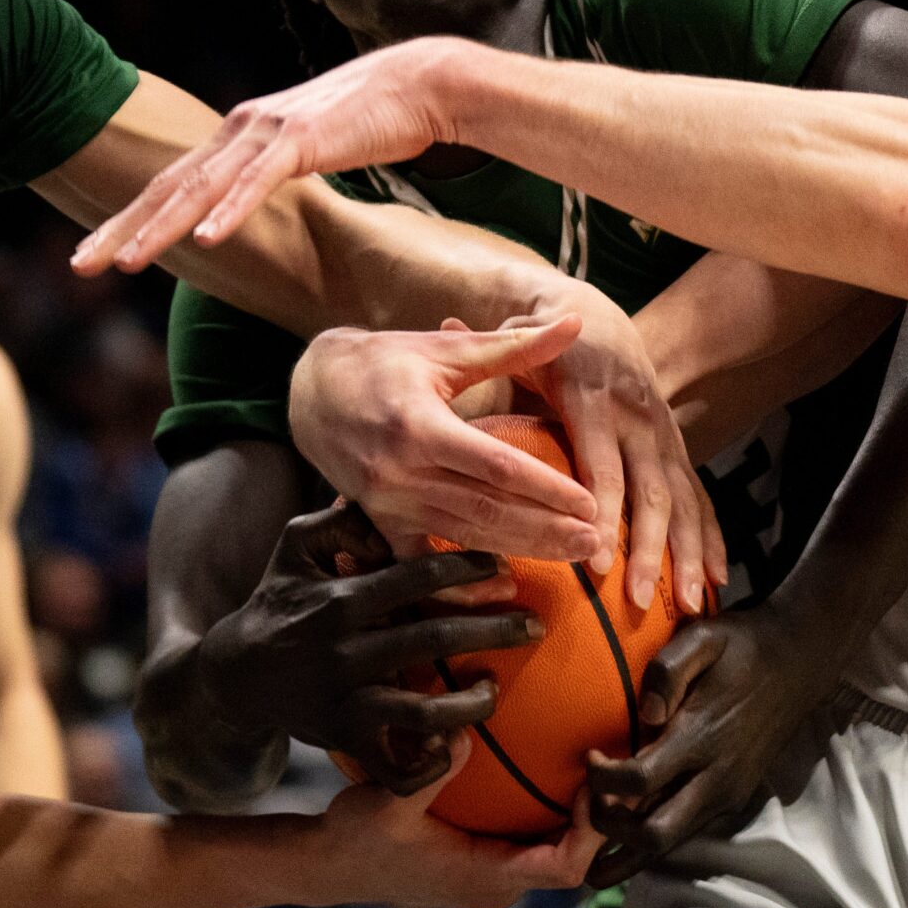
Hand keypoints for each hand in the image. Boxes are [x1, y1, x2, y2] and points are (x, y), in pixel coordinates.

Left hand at [73, 37, 473, 273]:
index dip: (124, 220)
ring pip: (202, 188)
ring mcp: (267, 133)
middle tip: (77, 267)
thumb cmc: (361, 123)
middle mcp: (237, 131)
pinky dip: (229, 211)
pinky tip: (205, 239)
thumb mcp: (296, 151)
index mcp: (232, 139)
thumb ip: (262, 174)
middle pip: (167, 188)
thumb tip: (239, 209)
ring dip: (160, 228)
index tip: (89, 256)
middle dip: (118, 228)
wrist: (416, 84)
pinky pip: (258, 182)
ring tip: (124, 263)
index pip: (167, 186)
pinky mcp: (304, 139)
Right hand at [198, 504, 542, 792]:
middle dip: (494, 630)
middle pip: (435, 638)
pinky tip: (456, 743)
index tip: (504, 568)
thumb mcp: (295, 546)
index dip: (467, 569)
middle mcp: (346, 650)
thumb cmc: (279, 600)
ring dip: (472, 702)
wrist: (234, 676)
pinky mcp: (346, 742)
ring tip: (494, 686)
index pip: (416, 576)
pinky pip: (398, 766)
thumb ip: (341, 516)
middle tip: (535, 625)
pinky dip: (432, 763)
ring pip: (426, 710)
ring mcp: (347, 701)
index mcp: (341, 598)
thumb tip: (386, 494)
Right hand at [288, 318, 602, 560]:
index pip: (496, 465)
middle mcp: (401, 471)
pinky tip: (504, 584)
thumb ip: (513, 346)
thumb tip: (576, 323)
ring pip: (466, 535)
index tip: (589, 503)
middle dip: (546, 528)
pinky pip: (424, 560)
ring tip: (572, 555)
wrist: (312, 392)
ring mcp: (388, 503)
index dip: (545, 488)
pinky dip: (462, 577)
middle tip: (595, 541)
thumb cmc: (384, 363)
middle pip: (487, 508)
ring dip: (522, 549)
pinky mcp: (379, 522)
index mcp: (419, 424)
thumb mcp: (446, 349)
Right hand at [318, 734, 600, 907]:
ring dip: (584, 809)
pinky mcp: (489, 857)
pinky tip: (560, 757)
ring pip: (562, 845)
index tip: (595, 780)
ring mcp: (497, 873)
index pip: (567, 867)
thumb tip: (466, 731)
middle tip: (615, 756)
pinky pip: (538, 833)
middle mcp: (502, 883)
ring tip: (600, 752)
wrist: (330, 864)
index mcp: (489, 879)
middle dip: (604, 814)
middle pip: (578, 857)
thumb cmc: (357, 839)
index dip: (593, 829)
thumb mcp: (390, 801)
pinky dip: (554, 804)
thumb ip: (432, 769)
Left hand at [518, 285, 722, 613]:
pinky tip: (717, 580)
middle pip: (650, 492)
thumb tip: (448, 321)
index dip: (603, 510)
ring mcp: (663, 437)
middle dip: (649, 548)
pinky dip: (712, 540)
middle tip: (641, 597)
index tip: (597, 556)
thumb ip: (492, 349)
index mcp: (595, 400)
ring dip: (687, 554)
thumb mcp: (521, 339)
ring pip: (682, 501)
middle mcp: (637, 420)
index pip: (601, 463)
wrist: (604, 321)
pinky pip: (700, 498)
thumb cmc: (547, 348)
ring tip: (689, 604)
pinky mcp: (677, 450)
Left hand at [581, 609, 821, 886]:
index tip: (590, 756)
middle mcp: (716, 778)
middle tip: (585, 806)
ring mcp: (728, 795)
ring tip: (593, 845)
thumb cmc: (742, 647)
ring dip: (629, 850)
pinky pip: (686, 832)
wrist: (799, 663)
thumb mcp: (703, 638)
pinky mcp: (733, 799)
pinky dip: (652, 842)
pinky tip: (626, 835)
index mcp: (702, 738)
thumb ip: (667, 671)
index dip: (602, 778)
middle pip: (654, 835)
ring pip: (671, 845)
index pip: (640, 781)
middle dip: (610, 831)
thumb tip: (644, 716)